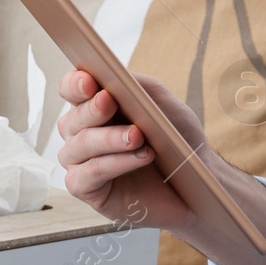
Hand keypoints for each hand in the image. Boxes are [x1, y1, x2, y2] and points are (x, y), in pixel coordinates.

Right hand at [56, 69, 202, 235]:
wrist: (194, 182)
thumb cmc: (176, 141)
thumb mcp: (164, 106)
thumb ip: (139, 87)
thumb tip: (116, 76)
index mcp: (94, 107)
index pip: (71, 89)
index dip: (75, 84)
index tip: (89, 82)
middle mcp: (80, 133)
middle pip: (72, 118)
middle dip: (92, 109)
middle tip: (110, 102)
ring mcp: (80, 162)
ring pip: (81, 145)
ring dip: (110, 138)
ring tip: (138, 136)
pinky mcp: (87, 188)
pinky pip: (90, 173)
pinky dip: (116, 163)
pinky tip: (142, 157)